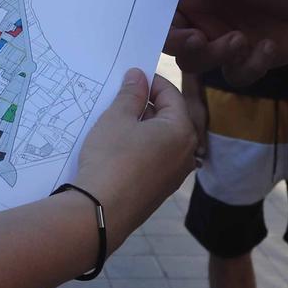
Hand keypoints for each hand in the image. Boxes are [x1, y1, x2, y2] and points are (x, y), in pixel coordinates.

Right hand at [71, 69, 199, 244]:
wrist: (101, 211)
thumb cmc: (111, 159)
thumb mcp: (117, 118)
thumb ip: (131, 94)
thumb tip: (138, 76)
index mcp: (182, 131)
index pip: (171, 94)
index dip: (150, 81)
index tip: (130, 77)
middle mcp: (186, 153)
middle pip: (169, 117)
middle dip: (146, 105)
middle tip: (120, 98)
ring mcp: (175, 175)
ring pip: (162, 140)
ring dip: (142, 128)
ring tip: (116, 122)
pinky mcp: (160, 191)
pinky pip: (155, 160)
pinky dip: (141, 148)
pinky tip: (118, 148)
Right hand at [165, 0, 287, 82]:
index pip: (165, 5)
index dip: (159, 16)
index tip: (170, 20)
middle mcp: (209, 15)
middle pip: (174, 39)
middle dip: (179, 43)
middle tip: (196, 39)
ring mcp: (228, 40)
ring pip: (199, 61)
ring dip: (214, 54)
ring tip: (240, 39)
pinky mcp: (250, 60)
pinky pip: (237, 74)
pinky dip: (251, 64)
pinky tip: (270, 47)